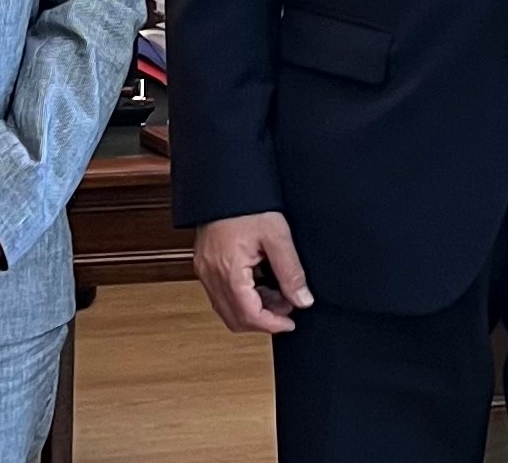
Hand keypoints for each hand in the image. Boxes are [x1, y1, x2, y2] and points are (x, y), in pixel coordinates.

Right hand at [194, 212, 313, 334]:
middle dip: (263, 320)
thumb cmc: (247, 202)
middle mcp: (210, 274)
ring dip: (252, 310)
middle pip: (234, 318)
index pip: (248, 315)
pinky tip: (260, 283)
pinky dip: (242, 298)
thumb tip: (302, 300)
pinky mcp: (205, 264)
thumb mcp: (277, 235)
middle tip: (286, 307)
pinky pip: (221, 294)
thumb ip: (291, 271)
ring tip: (277, 292)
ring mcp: (205, 270)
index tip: (290, 323)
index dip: (272, 325)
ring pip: (226, 308)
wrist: (225, 181)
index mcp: (228, 270)